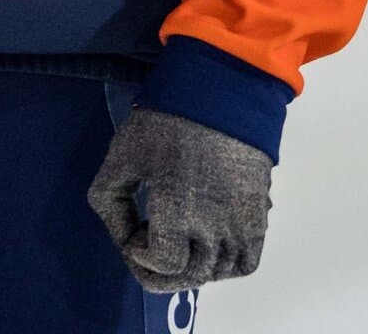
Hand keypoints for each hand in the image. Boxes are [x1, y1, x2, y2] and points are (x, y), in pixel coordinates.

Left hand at [87, 106, 271, 292]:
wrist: (222, 91)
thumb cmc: (168, 119)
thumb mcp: (122, 153)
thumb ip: (108, 200)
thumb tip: (121, 236)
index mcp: (178, 210)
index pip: (162, 263)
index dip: (139, 257)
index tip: (134, 232)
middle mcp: (214, 226)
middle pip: (189, 276)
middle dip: (161, 270)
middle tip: (148, 245)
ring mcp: (241, 223)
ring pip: (216, 272)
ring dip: (190, 268)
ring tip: (176, 241)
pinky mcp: (258, 215)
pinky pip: (246, 262)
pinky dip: (225, 264)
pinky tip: (206, 244)